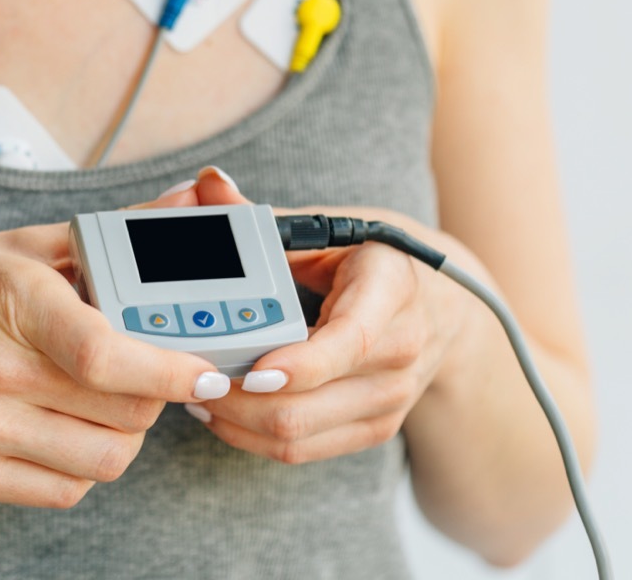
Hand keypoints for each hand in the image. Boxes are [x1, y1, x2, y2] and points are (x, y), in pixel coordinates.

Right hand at [0, 197, 230, 508]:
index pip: (110, 356)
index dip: (173, 371)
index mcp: (11, 301)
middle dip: (155, 393)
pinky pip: (63, 490)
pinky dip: (83, 465)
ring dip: (124, 433)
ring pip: (103, 460)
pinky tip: (66, 428)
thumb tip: (189, 202)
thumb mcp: (13, 244)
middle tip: (146, 372)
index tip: (207, 372)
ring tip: (106, 402)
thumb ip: (107, 233)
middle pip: (125, 412)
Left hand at [165, 168, 474, 464]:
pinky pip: (302, 451)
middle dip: (236, 396)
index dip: (297, 363)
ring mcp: (390, 399)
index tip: (250, 369)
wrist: (442, 308)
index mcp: (390, 290)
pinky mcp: (374, 428)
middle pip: (306, 403)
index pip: (348, 340)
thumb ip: (262, 217)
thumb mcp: (328, 231)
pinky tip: (221, 412)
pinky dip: (252, 437)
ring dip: (235, 420)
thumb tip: (207, 181)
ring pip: (297, 435)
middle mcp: (399, 352)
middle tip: (189, 374)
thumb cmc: (370, 262)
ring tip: (194, 391)